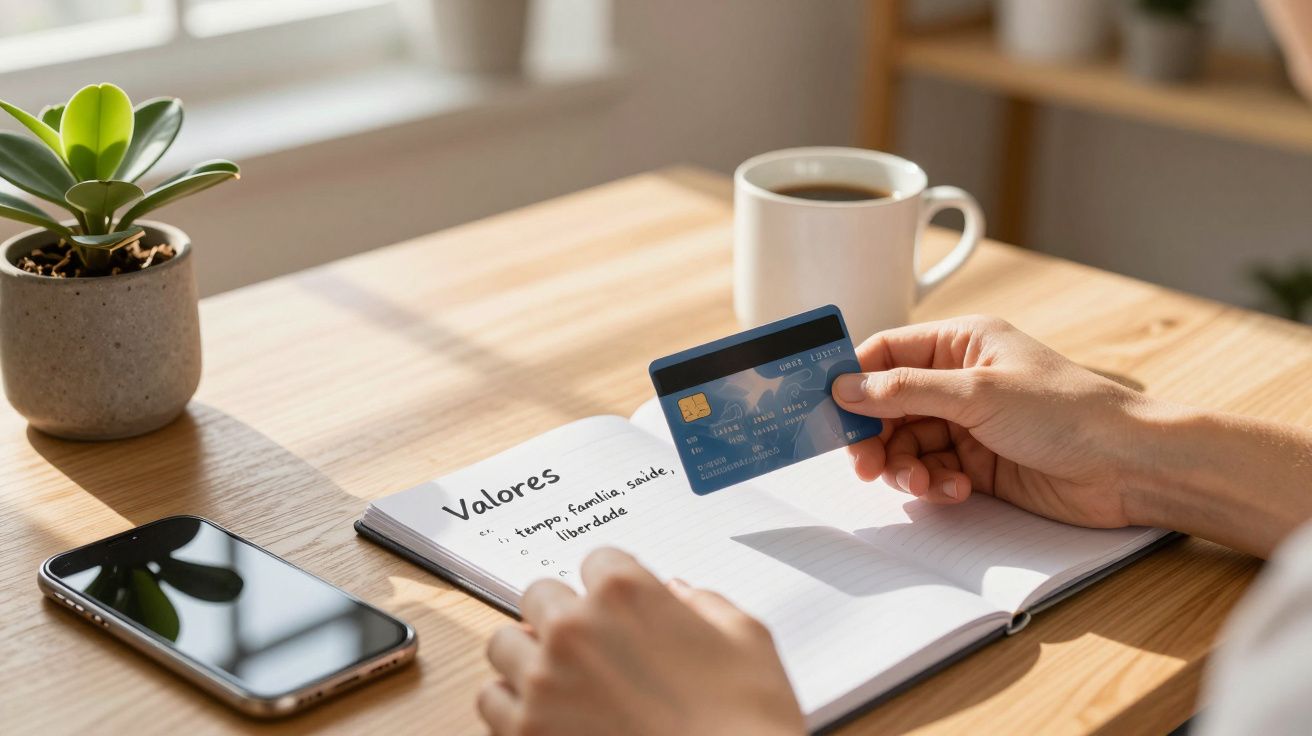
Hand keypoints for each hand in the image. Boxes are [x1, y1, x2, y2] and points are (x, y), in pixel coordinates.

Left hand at [479, 548, 803, 735]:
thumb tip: (678, 595)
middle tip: (590, 646)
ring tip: (561, 681)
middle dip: (563, 616)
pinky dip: (512, 707)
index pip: (596, 560)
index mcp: (626, 592)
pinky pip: (491, 702)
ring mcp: (543, 683)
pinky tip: (546, 716)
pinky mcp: (526, 734)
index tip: (619, 608)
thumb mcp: (749, 641)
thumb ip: (706, 604)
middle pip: (538, 596)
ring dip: (529, 658)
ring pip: (503, 645)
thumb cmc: (747, 722)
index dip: (611, 586)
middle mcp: (575, 629)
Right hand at [831, 315, 1153, 528]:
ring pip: (906, 443)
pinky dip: (933, 483)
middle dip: (875, 436)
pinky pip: (932, 470)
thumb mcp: (977, 393)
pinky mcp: (979, 462)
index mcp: (960, 342)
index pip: (886, 353)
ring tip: (922, 483)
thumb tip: (845, 387)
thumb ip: (905, 391)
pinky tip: (956, 489)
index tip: (828, 411)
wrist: (1129, 467)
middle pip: (888, 405)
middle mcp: (960, 379)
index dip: (853, 380)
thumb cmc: (1067, 412)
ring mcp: (969, 423)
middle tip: (867, 465)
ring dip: (906, 466)